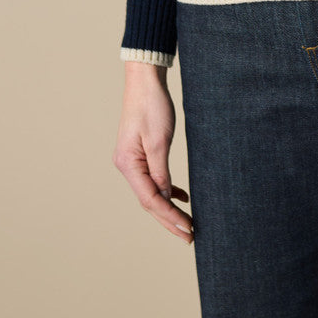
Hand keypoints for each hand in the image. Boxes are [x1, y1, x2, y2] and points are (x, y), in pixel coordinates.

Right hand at [112, 65, 194, 241]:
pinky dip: (168, 190)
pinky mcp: (141, 153)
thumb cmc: (152, 105)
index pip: (151, 200)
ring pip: (152, 192)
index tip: (188, 229)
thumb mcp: (160, 141)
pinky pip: (154, 179)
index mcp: (129, 164)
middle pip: (150, 201)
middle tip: (190, 236)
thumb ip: (161, 173)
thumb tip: (165, 200)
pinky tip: (182, 197)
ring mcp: (133, 160)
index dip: (170, 217)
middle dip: (170, 220)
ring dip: (169, 208)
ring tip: (187, 224)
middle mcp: (127, 166)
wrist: (145, 81)